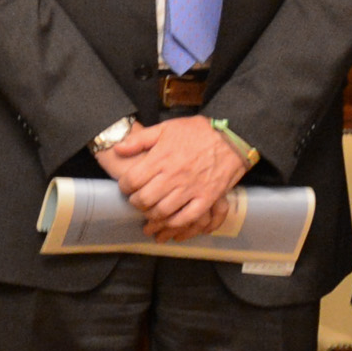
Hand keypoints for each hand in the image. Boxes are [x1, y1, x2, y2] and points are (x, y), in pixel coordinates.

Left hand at [105, 116, 247, 240]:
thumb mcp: (166, 128)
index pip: (132, 181)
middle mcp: (173, 176)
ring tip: (150, 210)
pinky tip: (169, 220)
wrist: (233, 137)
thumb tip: (118, 149)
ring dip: (151, 214)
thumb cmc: (198, 131)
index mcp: (161, 158)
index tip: (127, 187)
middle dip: (136, 203)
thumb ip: (140, 140)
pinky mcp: (207, 198)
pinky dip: (174, 222)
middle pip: (144, 199)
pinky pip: (187, 217)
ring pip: (162, 211)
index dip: (124, 187)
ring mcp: (191, 189)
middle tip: (137, 200)